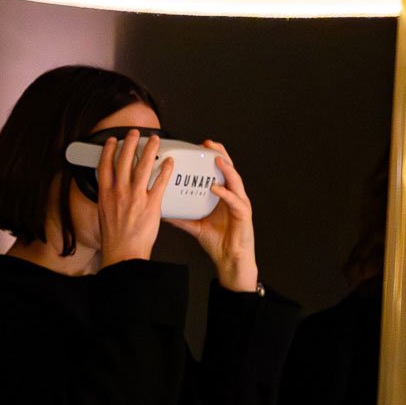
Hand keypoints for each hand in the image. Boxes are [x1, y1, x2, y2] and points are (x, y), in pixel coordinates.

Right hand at [94, 129, 167, 266]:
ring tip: (155, 140)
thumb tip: (112, 188)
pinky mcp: (151, 204)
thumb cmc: (114, 238)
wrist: (123, 253)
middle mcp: (119, 192)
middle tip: (135, 133)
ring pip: (143, 166)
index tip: (113, 141)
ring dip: (150, 150)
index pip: (105, 165)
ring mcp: (135, 197)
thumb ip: (108, 197)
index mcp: (105, 194)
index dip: (109, 150)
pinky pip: (160, 182)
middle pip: (124, 160)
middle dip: (130, 143)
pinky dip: (166, 170)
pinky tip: (170, 162)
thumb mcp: (104, 213)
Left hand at [164, 139, 259, 292]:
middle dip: (220, 154)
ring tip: (215, 158)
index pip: (218, 171)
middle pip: (229, 169)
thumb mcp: (195, 226)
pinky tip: (215, 188)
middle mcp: (233, 196)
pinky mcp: (244, 214)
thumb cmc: (218, 242)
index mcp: (223, 196)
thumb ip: (181, 217)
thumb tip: (161, 210)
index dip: (210, 157)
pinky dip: (225, 193)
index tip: (197, 146)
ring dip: (226, 168)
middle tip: (208, 143)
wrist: (230, 260)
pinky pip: (235, 200)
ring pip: (235, 180)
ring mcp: (240, 204)